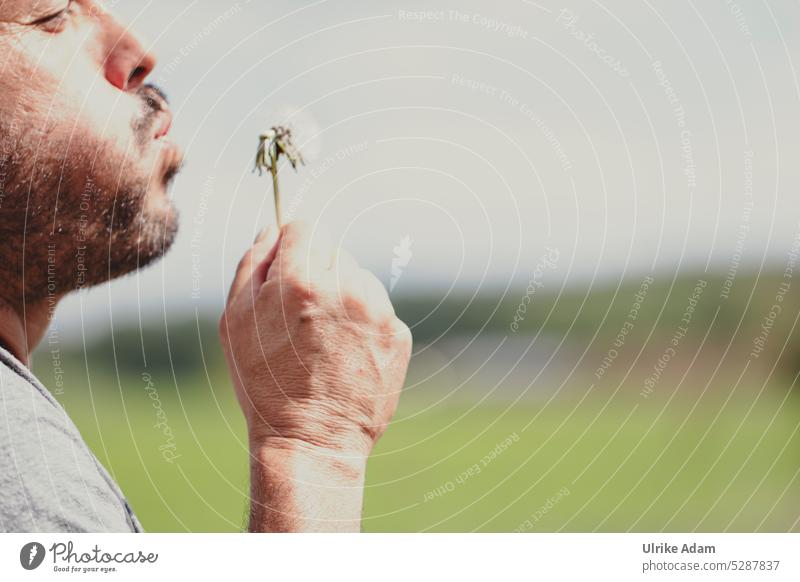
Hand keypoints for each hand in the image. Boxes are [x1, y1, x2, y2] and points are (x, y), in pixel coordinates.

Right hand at [219, 222, 411, 530]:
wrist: (312, 440)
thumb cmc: (265, 383)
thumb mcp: (235, 321)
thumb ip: (252, 264)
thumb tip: (272, 229)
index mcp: (300, 280)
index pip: (304, 227)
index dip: (292, 247)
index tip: (289, 271)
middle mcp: (345, 288)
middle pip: (332, 251)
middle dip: (317, 274)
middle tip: (303, 318)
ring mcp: (377, 311)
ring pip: (359, 277)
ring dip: (343, 296)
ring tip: (325, 339)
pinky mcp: (399, 333)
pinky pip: (379, 308)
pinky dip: (365, 322)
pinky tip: (348, 352)